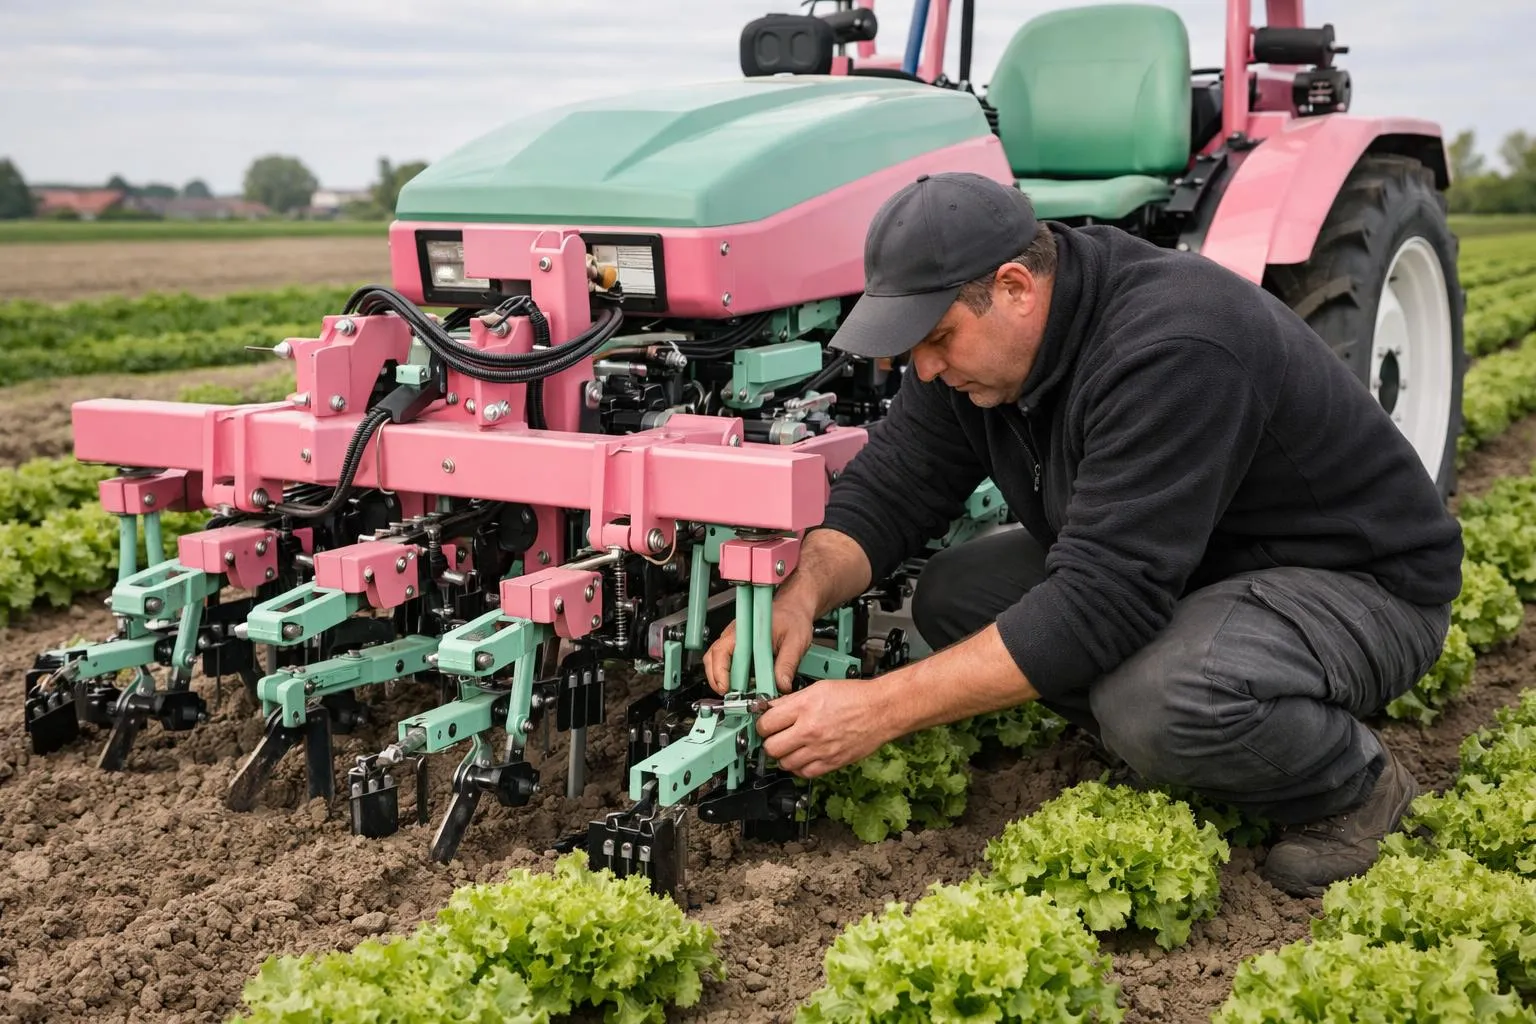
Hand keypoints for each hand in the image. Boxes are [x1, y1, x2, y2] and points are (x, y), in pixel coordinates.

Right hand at [702, 595, 815, 694]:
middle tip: (733, 697)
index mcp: (744, 629)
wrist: (794, 608)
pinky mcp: (739, 649)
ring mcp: (734, 641)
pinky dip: (732, 678)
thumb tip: (781, 686)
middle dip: (718, 681)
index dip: (721, 673)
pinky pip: (728, 664)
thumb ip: (788, 664)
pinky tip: (744, 687)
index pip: (722, 651)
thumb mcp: (795, 642)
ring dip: (723, 680)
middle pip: (713, 659)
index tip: (727, 688)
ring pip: (717, 663)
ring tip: (738, 695)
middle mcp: (734, 635)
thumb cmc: (792, 617)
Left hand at [754, 679, 896, 777]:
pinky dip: (799, 767)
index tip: (765, 724)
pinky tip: (802, 757)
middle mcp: (810, 730)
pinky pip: (804, 773)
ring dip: (783, 756)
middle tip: (775, 736)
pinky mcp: (831, 763)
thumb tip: (771, 707)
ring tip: (790, 747)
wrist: (881, 709)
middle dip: (770, 741)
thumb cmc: (854, 696)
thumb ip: (792, 700)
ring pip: (785, 763)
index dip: (762, 724)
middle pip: (772, 747)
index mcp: (804, 707)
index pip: (766, 723)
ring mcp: (820, 749)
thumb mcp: (818, 688)